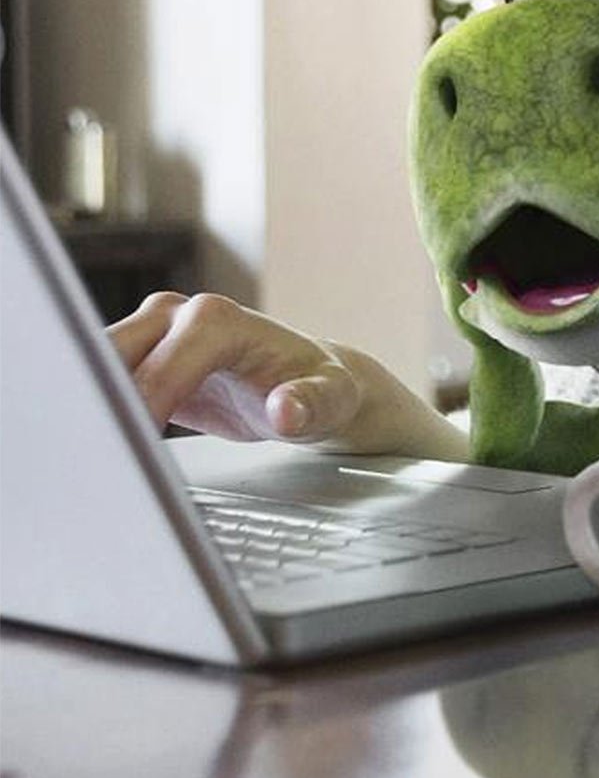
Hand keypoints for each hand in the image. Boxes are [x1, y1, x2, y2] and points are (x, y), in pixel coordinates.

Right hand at [108, 292, 361, 442]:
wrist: (310, 382)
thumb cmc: (320, 387)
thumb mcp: (330, 400)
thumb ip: (310, 404)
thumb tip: (286, 410)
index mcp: (217, 320)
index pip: (160, 369)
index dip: (142, 412)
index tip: (131, 456)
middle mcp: (178, 315)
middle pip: (110, 357)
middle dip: (97, 407)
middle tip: (98, 462)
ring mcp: (155, 332)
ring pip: (96, 366)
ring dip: (89, 409)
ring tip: (95, 459)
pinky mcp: (143, 357)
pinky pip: (103, 381)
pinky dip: (96, 412)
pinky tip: (98, 447)